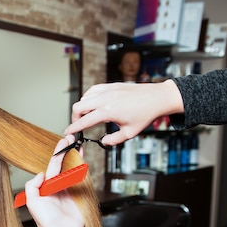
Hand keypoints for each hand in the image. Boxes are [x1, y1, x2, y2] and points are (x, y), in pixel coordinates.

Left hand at [25, 135, 84, 226]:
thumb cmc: (46, 221)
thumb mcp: (32, 201)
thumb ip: (33, 185)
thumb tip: (41, 173)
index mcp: (46, 187)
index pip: (52, 165)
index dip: (57, 153)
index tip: (62, 142)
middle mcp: (57, 187)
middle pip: (63, 165)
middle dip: (67, 151)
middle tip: (71, 138)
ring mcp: (68, 190)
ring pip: (73, 169)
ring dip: (75, 157)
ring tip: (78, 145)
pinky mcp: (79, 195)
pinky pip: (82, 179)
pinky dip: (83, 169)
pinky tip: (83, 160)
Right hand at [64, 79, 183, 145]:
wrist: (157, 98)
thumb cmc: (145, 115)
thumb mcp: (129, 133)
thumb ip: (113, 139)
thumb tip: (103, 141)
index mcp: (108, 112)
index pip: (83, 121)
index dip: (74, 128)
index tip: (69, 132)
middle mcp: (105, 99)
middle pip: (78, 107)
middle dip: (75, 118)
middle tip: (79, 125)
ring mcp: (107, 90)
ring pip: (84, 97)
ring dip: (82, 107)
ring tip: (88, 115)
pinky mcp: (111, 85)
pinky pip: (92, 90)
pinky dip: (89, 97)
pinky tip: (94, 104)